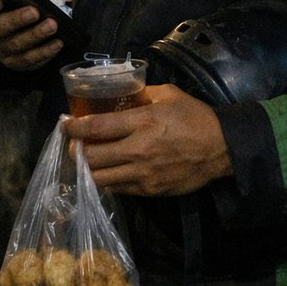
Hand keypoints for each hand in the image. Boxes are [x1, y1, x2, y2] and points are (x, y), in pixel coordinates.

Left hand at [64, 84, 233, 196]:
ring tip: (83, 162)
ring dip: (86, 170)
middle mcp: (138, 150)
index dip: (74, 128)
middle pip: (91, 157)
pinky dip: (105, 182)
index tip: (64, 126)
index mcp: (143, 122)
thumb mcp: (170, 95)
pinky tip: (104, 173)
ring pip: (99, 179)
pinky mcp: (149, 190)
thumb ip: (143, 94)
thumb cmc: (196, 117)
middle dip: (74, 152)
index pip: (96, 127)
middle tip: (71, 146)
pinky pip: (118, 189)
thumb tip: (124, 94)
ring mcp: (142, 174)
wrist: (222, 149)